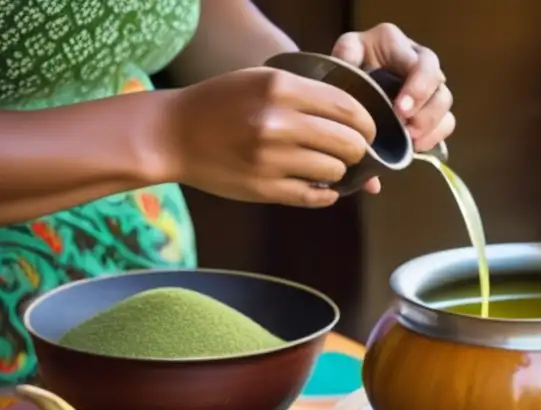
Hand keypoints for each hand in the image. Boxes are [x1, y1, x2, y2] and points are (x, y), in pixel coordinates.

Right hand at [163, 67, 376, 207]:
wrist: (173, 134)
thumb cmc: (222, 104)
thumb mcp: (263, 81)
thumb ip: (308, 97)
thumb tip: (360, 125)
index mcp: (281, 87)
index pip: (349, 108)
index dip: (367, 123)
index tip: (367, 132)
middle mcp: (278, 122)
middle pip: (349, 143)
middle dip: (358, 151)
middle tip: (351, 153)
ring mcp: (271, 158)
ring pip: (335, 171)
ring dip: (338, 172)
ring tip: (325, 167)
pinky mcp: (264, 188)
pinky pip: (315, 197)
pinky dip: (325, 194)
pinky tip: (319, 187)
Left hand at [332, 23, 454, 154]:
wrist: (349, 82)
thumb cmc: (348, 64)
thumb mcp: (345, 54)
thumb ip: (346, 55)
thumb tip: (349, 67)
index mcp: (398, 45)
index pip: (422, 64)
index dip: (417, 89)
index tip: (401, 110)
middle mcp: (420, 61)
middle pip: (439, 86)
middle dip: (427, 112)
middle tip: (409, 130)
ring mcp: (429, 86)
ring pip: (445, 105)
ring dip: (431, 126)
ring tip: (410, 140)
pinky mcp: (432, 109)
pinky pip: (446, 124)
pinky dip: (434, 137)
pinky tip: (415, 146)